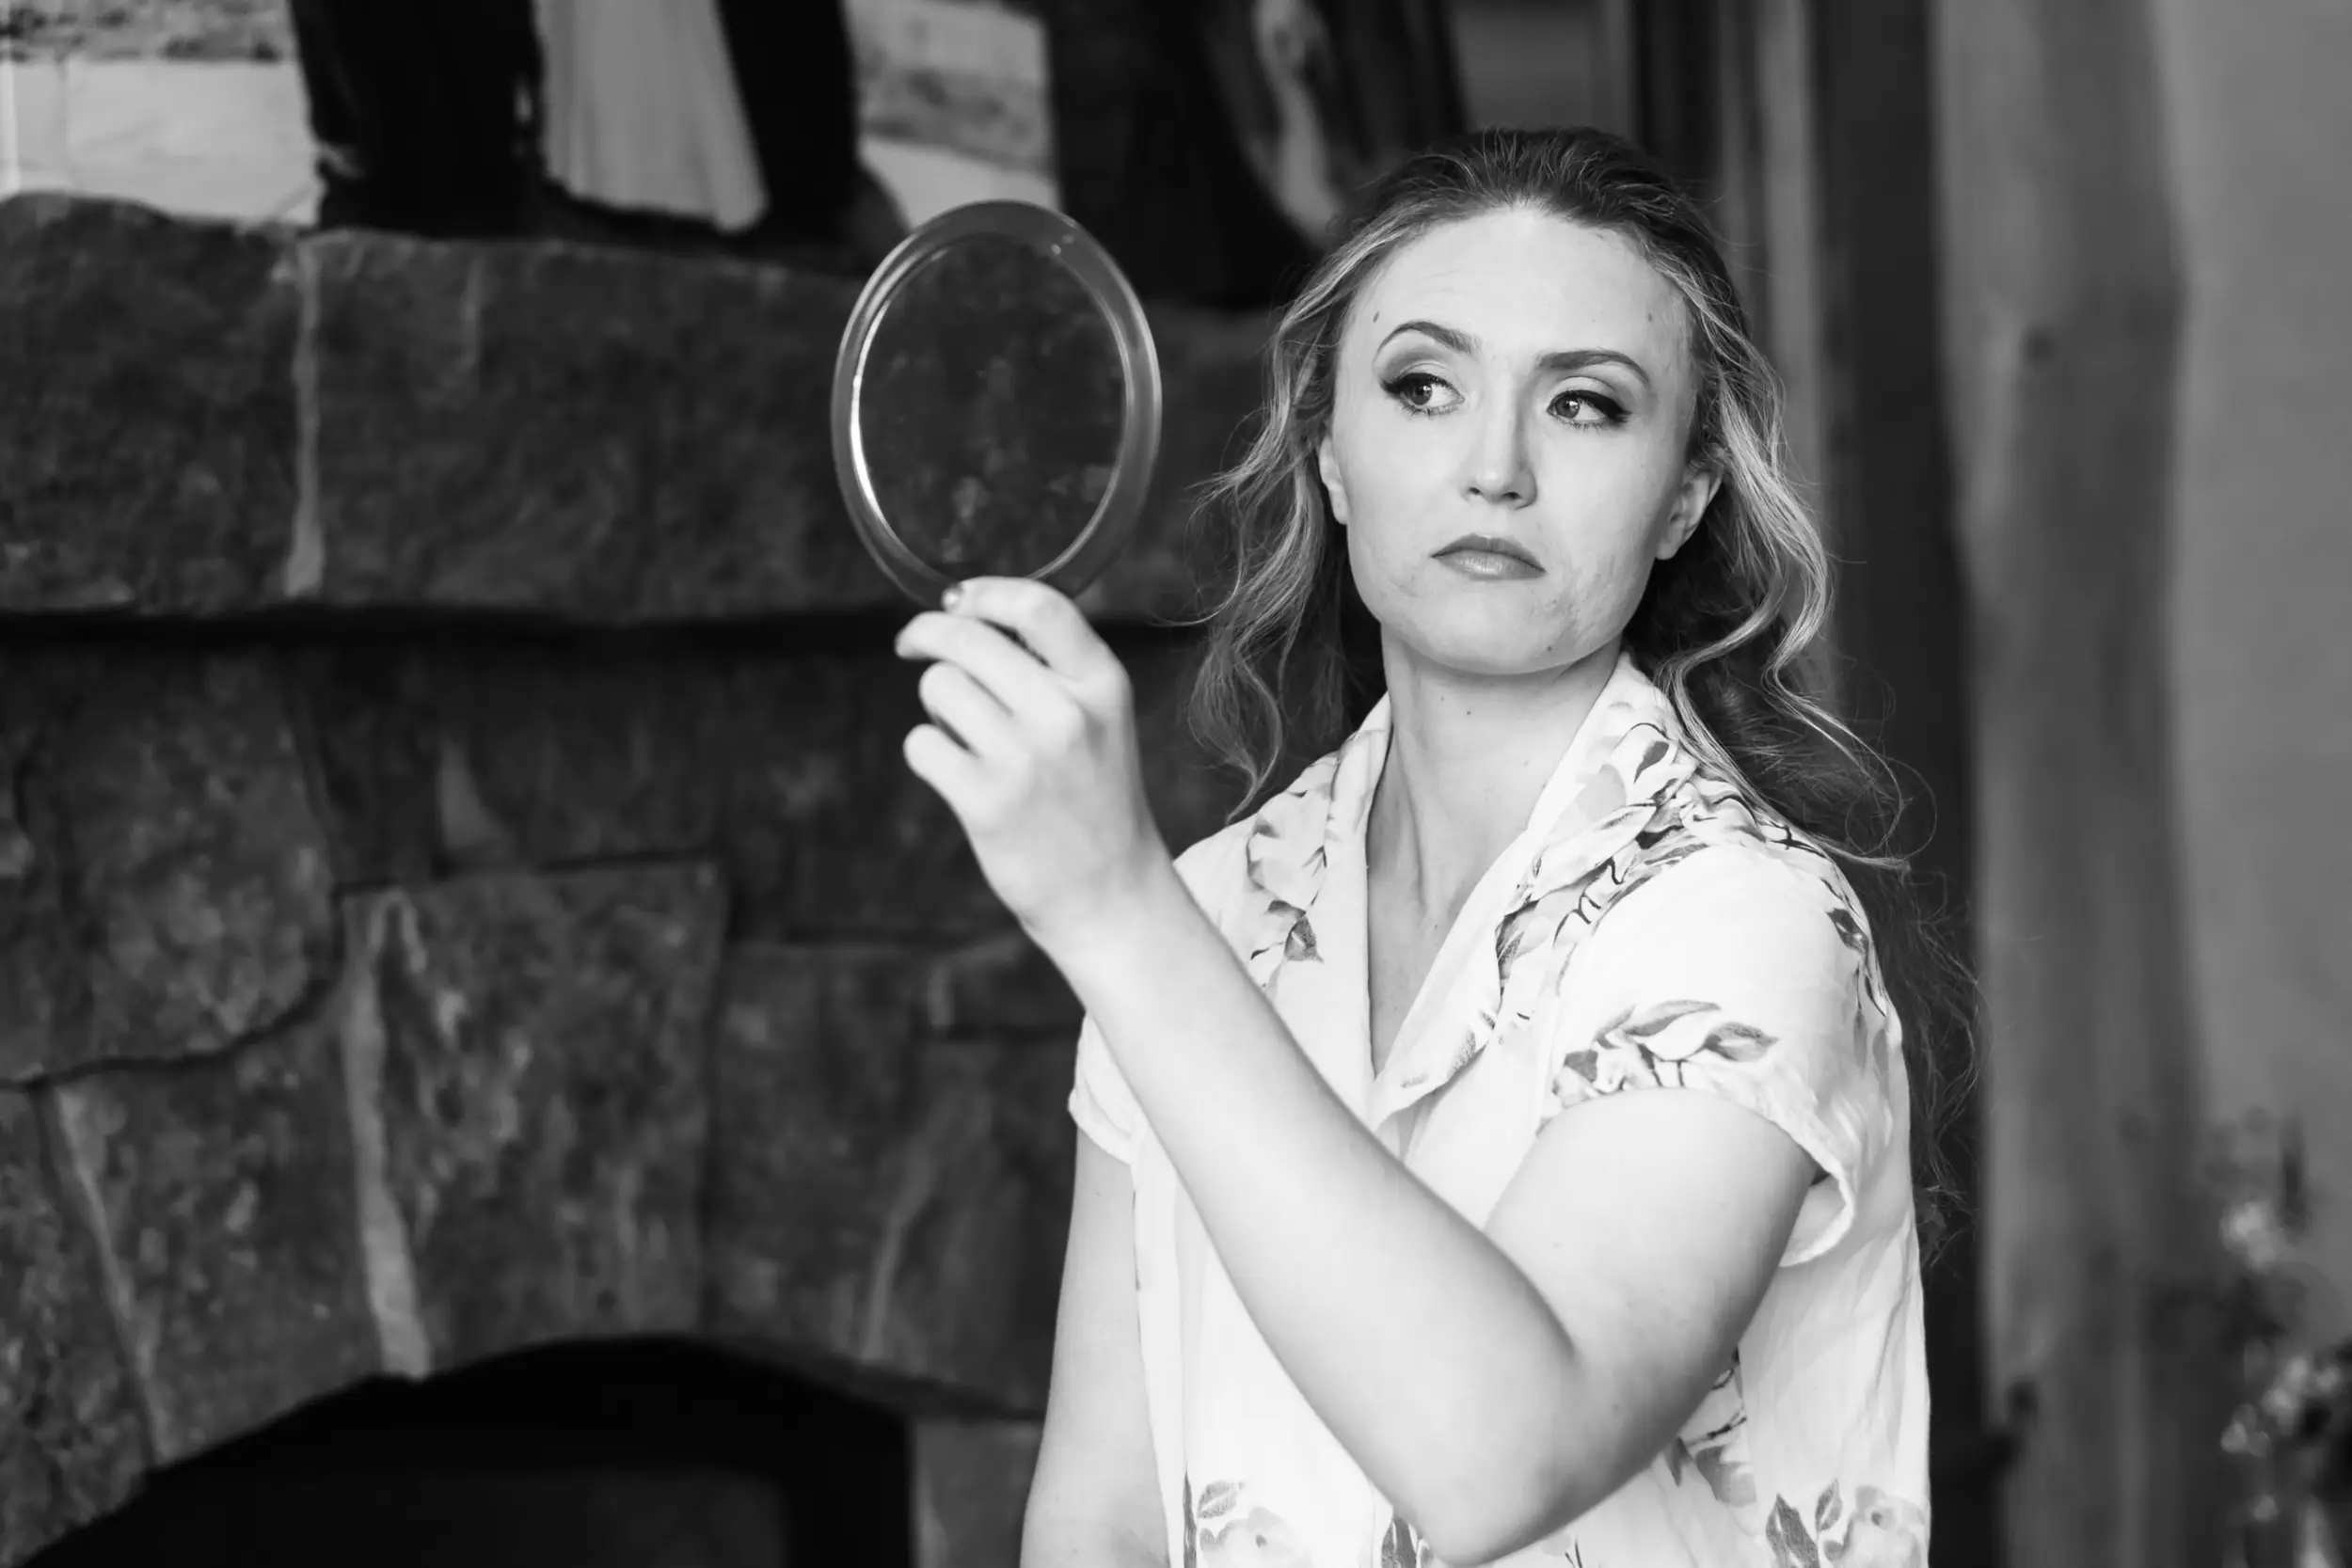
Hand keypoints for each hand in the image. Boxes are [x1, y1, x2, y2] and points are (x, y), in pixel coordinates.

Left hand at [893, 577, 1170, 946]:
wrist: (1110, 894)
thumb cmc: (1094, 798)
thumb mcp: (1102, 719)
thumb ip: (1052, 667)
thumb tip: (965, 614)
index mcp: (1102, 684)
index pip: (1038, 606)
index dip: (984, 593)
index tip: (955, 599)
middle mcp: (1066, 714)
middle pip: (969, 639)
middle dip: (927, 634)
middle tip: (910, 644)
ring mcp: (1025, 759)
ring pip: (939, 687)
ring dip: (937, 706)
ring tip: (966, 737)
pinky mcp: (986, 802)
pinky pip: (922, 744)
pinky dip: (928, 754)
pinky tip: (957, 775)